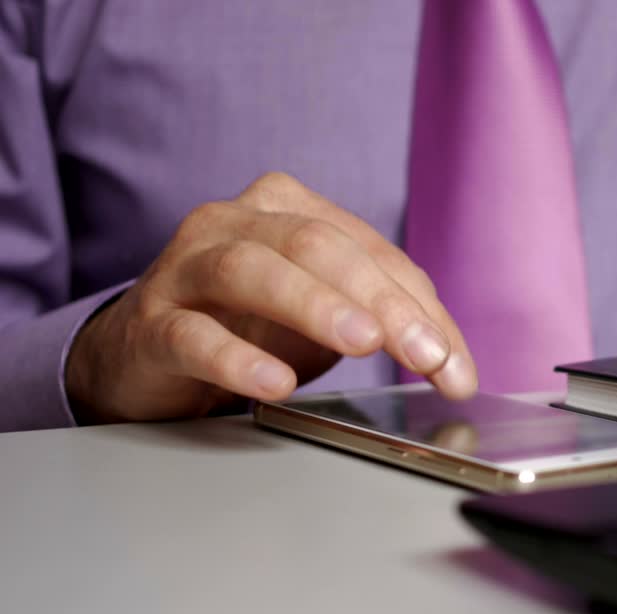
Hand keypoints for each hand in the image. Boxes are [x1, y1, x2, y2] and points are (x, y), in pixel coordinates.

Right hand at [67, 172, 476, 423]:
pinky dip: (238, 359)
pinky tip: (276, 383)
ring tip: (361, 344)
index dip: (421, 308)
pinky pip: (193, 336)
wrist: (144, 355)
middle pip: (319, 247)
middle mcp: (234, 223)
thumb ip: (388, 325)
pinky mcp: (150, 324)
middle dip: (382, 301)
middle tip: (424, 355)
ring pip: (252, 270)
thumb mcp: (327, 317)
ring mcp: (185, 268)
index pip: (371, 252)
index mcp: (288, 209)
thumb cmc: (248, 326)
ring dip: (314, 306)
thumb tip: (454, 366)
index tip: (455, 367)